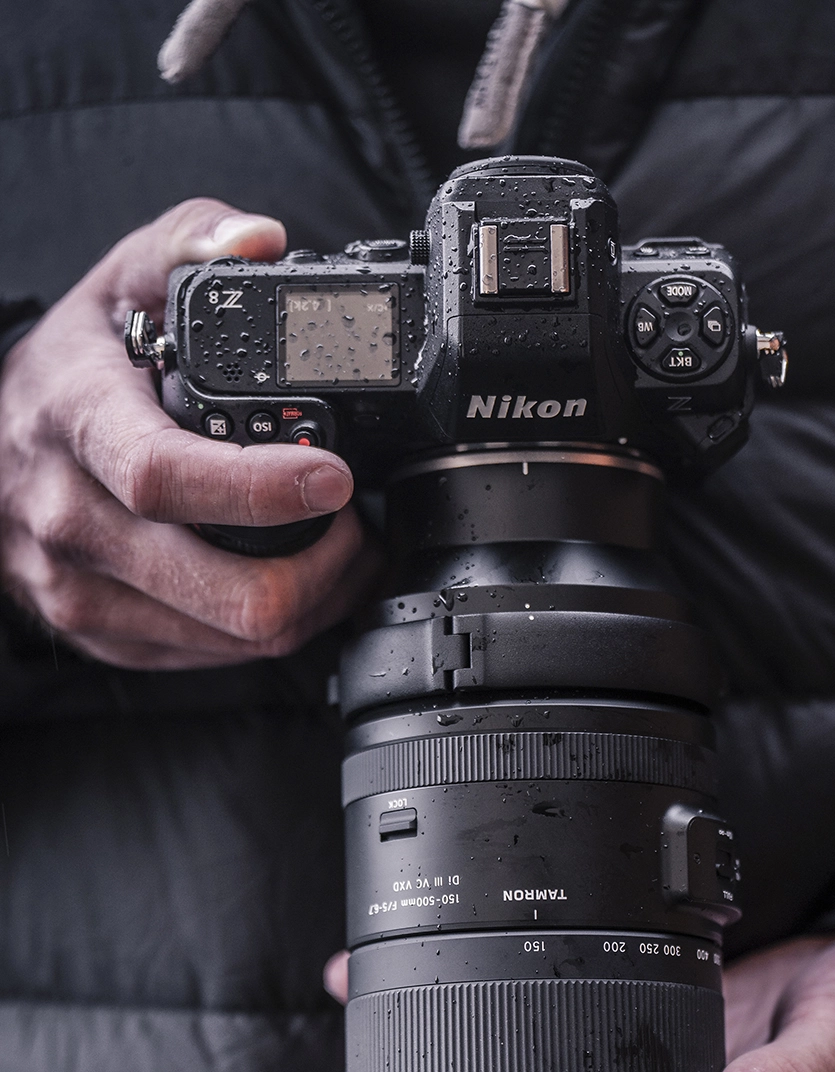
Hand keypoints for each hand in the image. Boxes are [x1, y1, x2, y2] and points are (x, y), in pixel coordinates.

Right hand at [0, 198, 379, 669]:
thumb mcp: (114, 285)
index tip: (332, 476)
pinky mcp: (104, 637)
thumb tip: (258, 239)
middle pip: (230, 594)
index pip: (168, 477)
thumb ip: (186, 244)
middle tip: (358, 522)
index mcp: (78, 425)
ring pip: (237, 638)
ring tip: (341, 550)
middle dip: (325, 568)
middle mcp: (72, 521)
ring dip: (316, 602)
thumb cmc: (65, 373)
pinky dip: (274, 628)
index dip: (262, 491)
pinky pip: (215, 657)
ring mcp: (83, 592)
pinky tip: (294, 581)